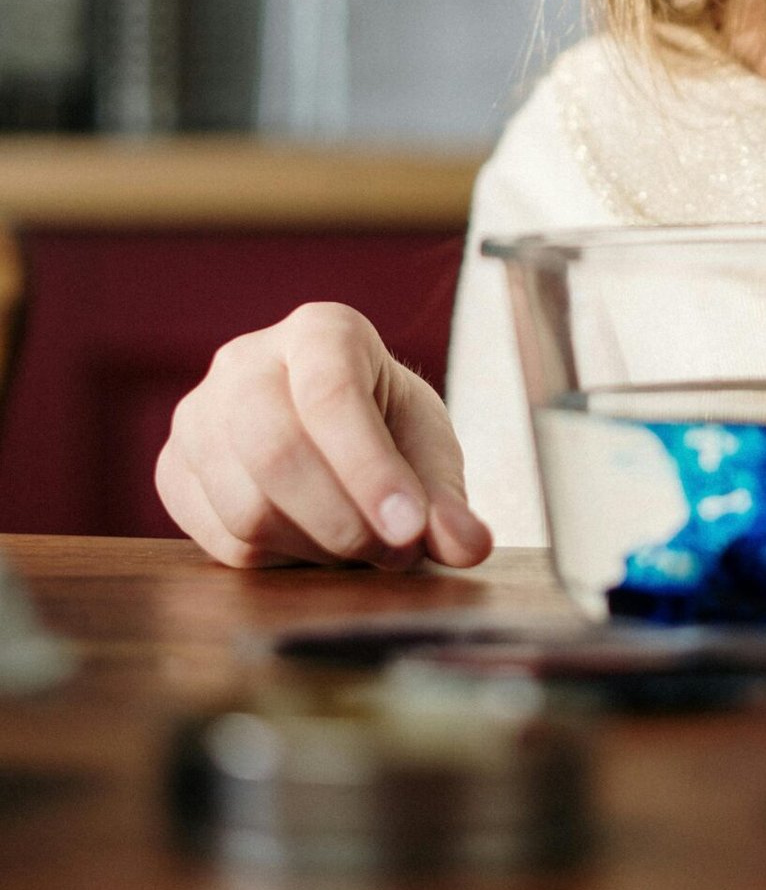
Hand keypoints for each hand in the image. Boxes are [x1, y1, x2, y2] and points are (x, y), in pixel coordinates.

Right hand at [155, 302, 492, 569]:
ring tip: (360, 545)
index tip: (410, 528)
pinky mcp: (173, 469)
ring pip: (245, 505)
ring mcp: (198, 414)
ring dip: (315, 546)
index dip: (370, 470)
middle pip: (274, 449)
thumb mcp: (430, 454)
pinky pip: (219, 539)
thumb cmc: (387, 431)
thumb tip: (468, 545)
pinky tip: (310, 542)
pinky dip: (277, 560)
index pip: (330, 391)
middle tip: (392, 550)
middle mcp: (247, 360)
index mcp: (322, 330)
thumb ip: (448, 502)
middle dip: (342, 519)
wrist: (333, 436)